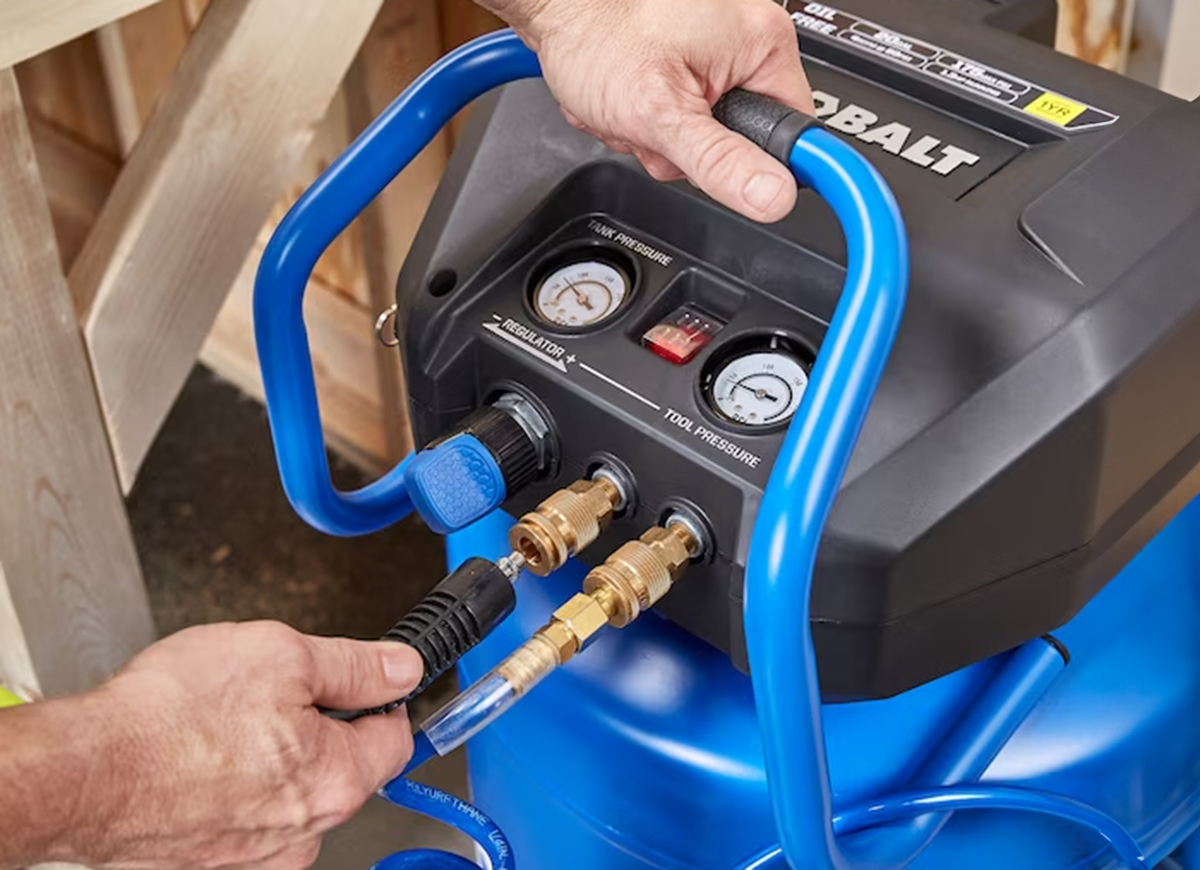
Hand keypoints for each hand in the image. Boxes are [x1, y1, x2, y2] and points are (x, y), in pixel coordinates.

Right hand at [60, 623, 420, 869]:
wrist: (82, 773)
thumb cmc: (170, 719)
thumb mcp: (282, 655)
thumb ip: (355, 665)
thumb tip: (400, 668)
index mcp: (336, 780)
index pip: (396, 739)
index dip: (381, 698)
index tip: (361, 681)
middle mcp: (304, 834)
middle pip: (342, 767)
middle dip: (317, 724)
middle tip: (269, 694)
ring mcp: (257, 857)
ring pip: (291, 791)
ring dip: (271, 756)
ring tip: (222, 726)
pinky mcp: (215, 862)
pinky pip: (246, 814)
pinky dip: (232, 785)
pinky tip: (200, 759)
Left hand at [491, 0, 813, 221]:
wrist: (557, 12)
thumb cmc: (598, 39)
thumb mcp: (662, 114)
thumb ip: (720, 162)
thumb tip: (773, 197)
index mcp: (763, 43)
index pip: (791, 133)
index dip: (752, 163)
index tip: (729, 171)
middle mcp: (746, 39)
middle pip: (740, 138)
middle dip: (687, 148)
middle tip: (653, 127)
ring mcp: (716, 49)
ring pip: (705, 132)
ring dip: (660, 136)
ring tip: (634, 108)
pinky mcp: (688, 60)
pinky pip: (683, 114)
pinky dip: (650, 118)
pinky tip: (630, 101)